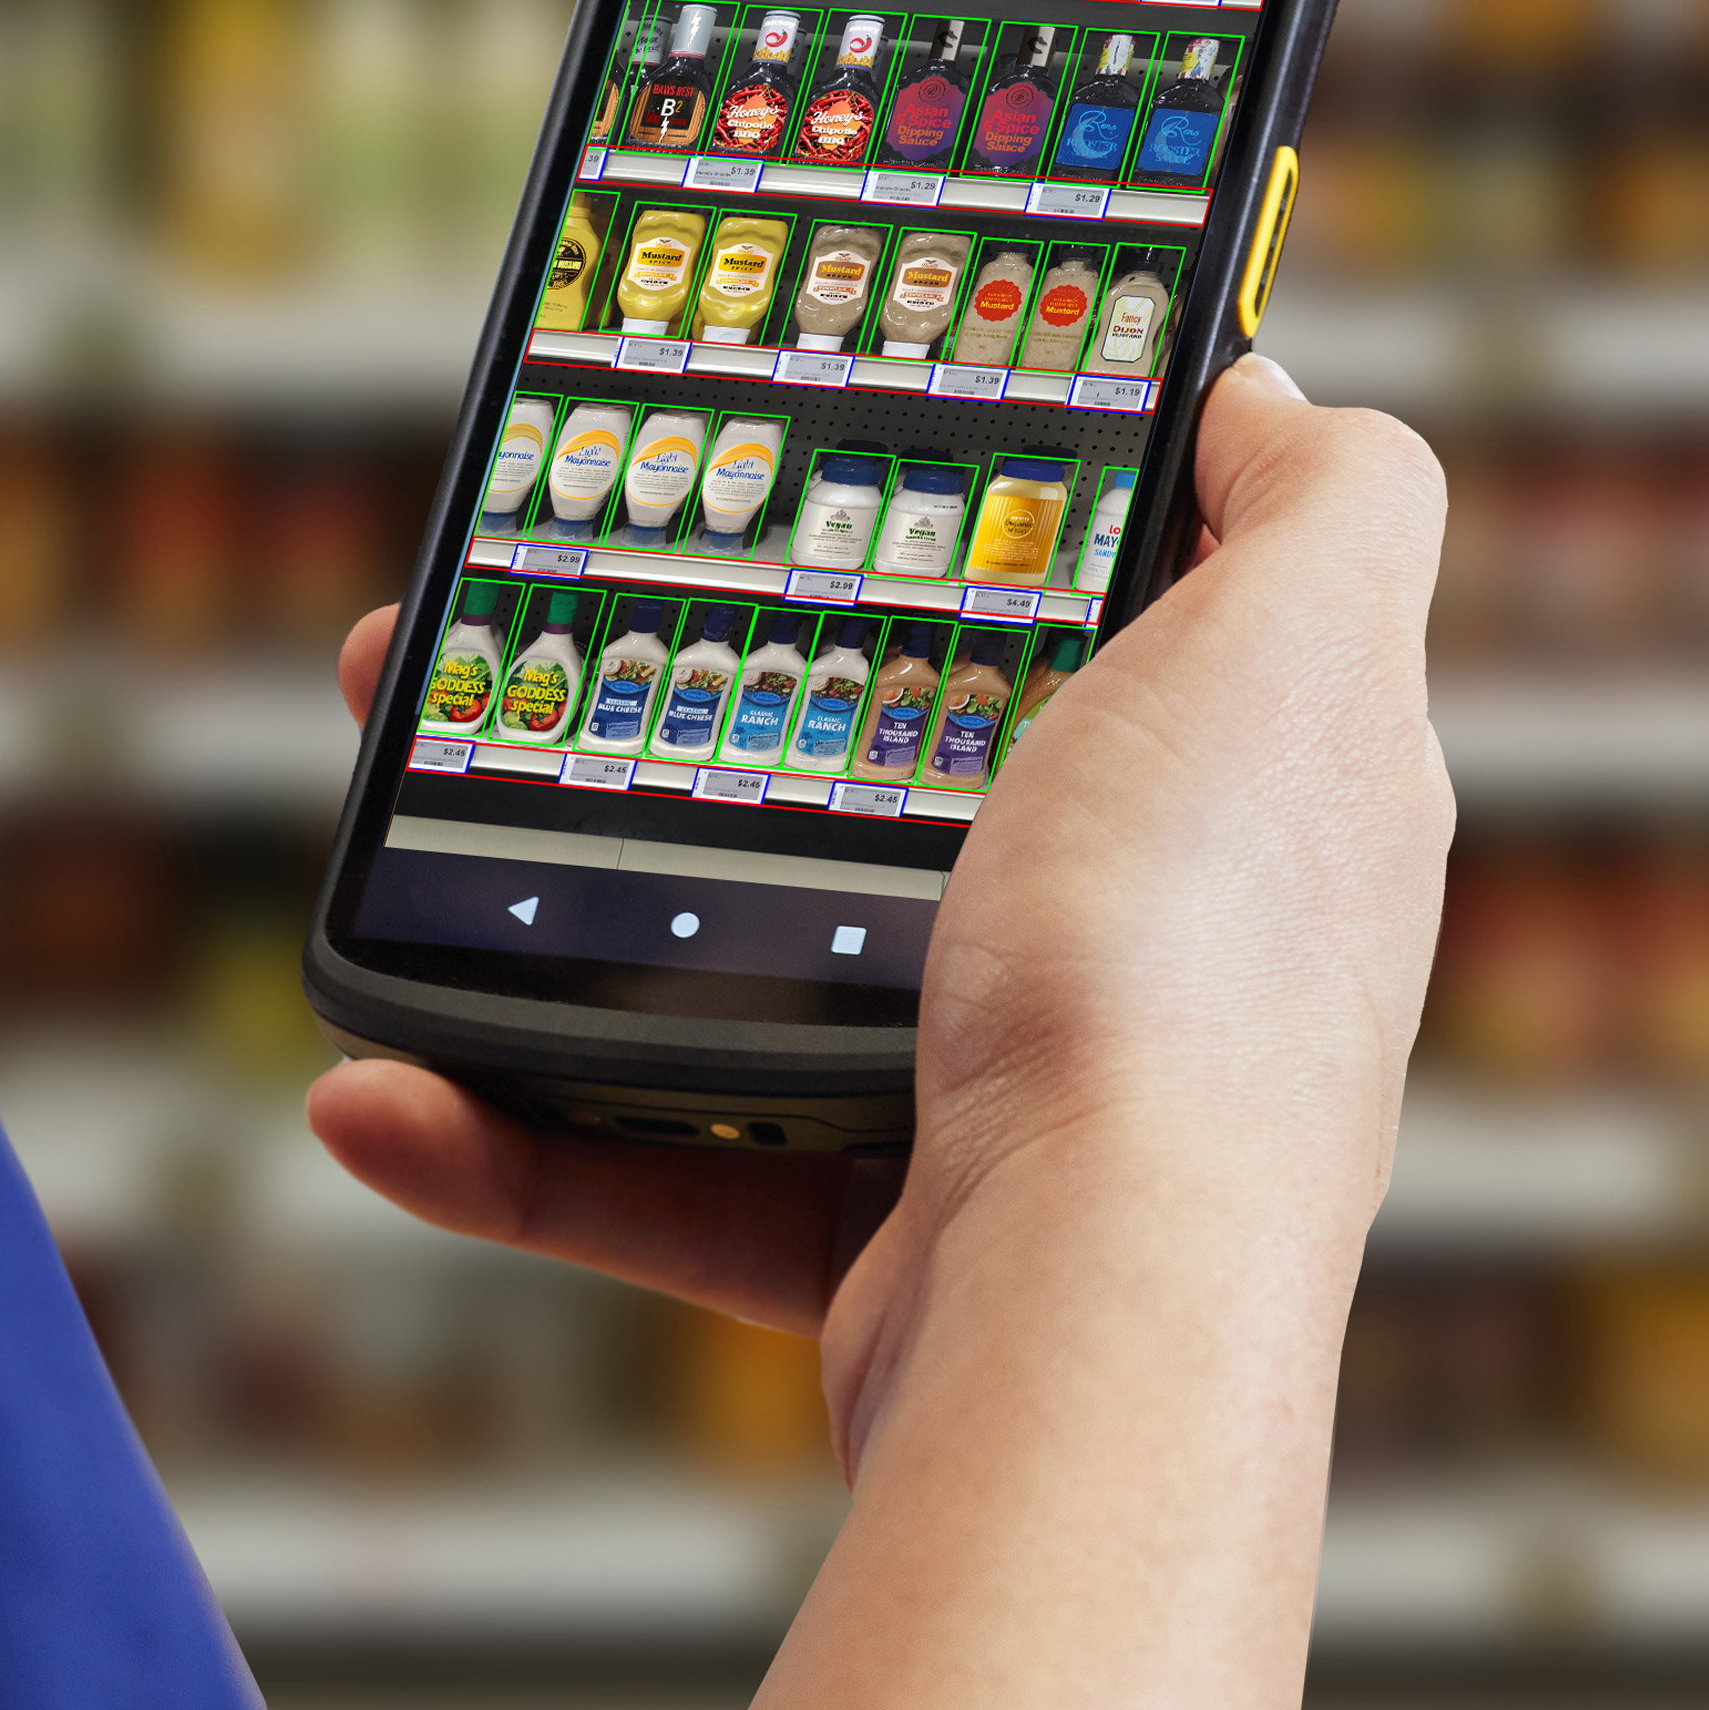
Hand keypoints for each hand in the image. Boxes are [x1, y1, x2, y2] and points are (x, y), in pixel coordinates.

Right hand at [307, 353, 1452, 1403]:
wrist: (1093, 1312)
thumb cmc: (1194, 957)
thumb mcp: (1299, 642)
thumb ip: (1325, 498)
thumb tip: (1262, 397)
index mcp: (1247, 786)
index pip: (1115, 611)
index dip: (971, 522)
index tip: (802, 461)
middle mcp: (1149, 937)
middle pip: (892, 766)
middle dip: (697, 689)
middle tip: (532, 622)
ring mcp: (1014, 1090)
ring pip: (749, 953)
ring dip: (551, 884)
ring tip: (400, 790)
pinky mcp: (885, 1234)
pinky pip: (665, 1167)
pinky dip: (516, 1131)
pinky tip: (383, 1086)